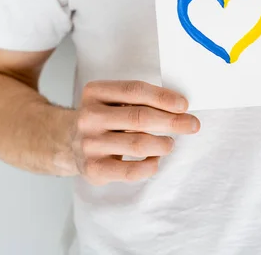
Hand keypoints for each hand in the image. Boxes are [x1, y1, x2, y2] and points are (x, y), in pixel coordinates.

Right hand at [71, 81, 199, 184]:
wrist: (67, 143)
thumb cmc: (104, 119)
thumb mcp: (112, 100)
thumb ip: (139, 100)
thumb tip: (180, 109)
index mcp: (95, 92)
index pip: (135, 91)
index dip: (163, 98)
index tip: (184, 105)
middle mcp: (89, 117)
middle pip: (139, 118)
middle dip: (172, 121)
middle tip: (192, 125)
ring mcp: (89, 144)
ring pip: (138, 144)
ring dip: (163, 144)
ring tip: (170, 144)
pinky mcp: (93, 169)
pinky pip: (130, 170)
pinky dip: (150, 165)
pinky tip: (155, 160)